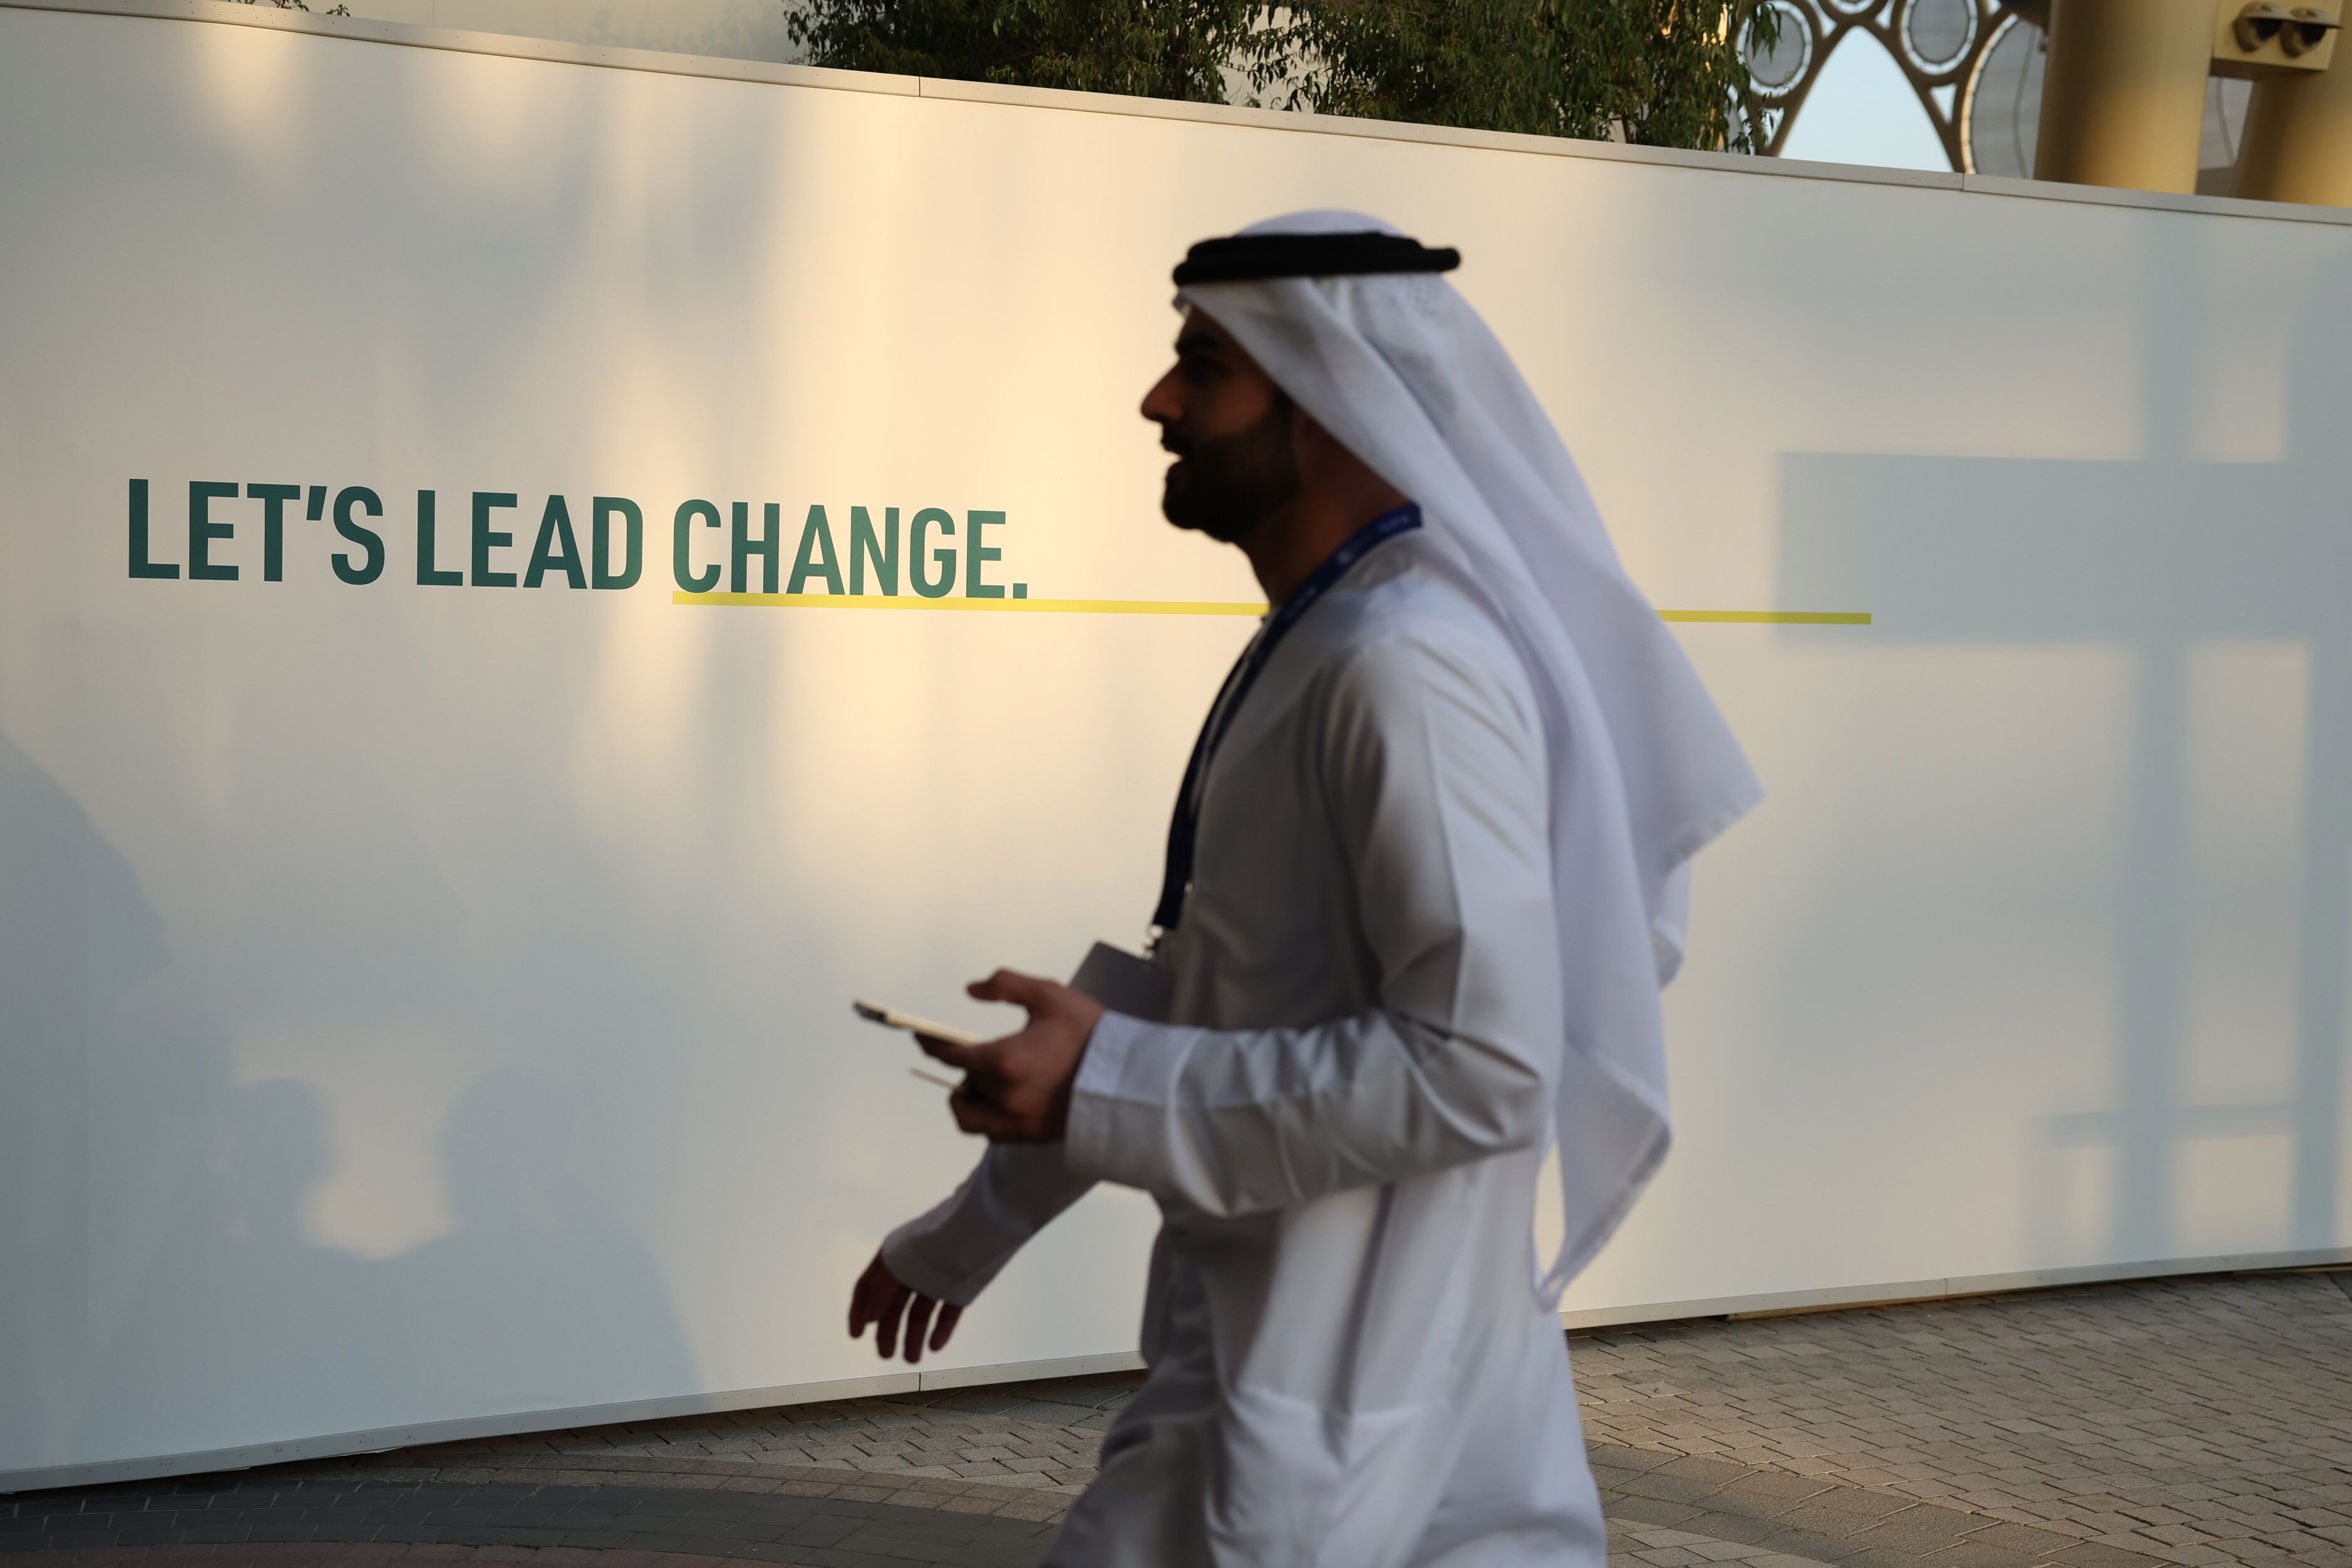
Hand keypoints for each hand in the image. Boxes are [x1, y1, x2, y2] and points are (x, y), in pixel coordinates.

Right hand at [847, 1249, 960, 1363]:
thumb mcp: (895, 1266)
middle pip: (894, 1305)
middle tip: (886, 1355)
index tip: (857, 1336)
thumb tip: (867, 1319)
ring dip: (914, 1336)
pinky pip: (947, 1313)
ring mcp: (935, 1280)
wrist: (972, 1230)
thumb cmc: (927, 1243)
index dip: (859, 1311)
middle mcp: (911, 1271)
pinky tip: (935, 1346)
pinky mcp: (960, 1289)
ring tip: (912, 1359)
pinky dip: (941, 1330)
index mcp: (891, 1259)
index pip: (868, 1288)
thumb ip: (880, 1293)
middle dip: (888, 1331)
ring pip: (921, 1313)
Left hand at [917, 969, 1105, 1141]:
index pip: (951, 1054)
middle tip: (964, 1049)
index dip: (931, 1043)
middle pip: (960, 1083)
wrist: (1131, 1079)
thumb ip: (1005, 985)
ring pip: (968, 1117)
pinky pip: (992, 1133)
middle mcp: (1004, 1097)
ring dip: (965, 1098)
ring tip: (980, 1080)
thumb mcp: (1049, 995)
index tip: (921, 1035)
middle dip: (959, 1064)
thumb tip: (971, 989)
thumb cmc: (1092, 1034)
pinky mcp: (1031, 1137)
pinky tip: (1000, 1098)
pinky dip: (987, 1116)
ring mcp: (1017, 1122)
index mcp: (1004, 1061)